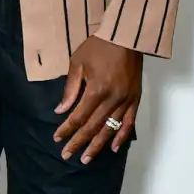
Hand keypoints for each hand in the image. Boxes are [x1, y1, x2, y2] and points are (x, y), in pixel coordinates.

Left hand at [53, 37, 141, 162]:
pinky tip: (113, 148)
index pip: (78, 116)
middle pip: (93, 127)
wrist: (126, 35)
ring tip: (87, 158)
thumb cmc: (99, 46)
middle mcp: (113, 99)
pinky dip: (121, 136)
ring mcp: (126, 100)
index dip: (67, 129)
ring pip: (110, 128)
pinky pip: (129, 122)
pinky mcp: (135, 99)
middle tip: (68, 155)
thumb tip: (61, 110)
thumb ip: (70, 89)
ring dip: (98, 145)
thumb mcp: (77, 63)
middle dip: (79, 142)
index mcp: (97, 90)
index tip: (57, 139)